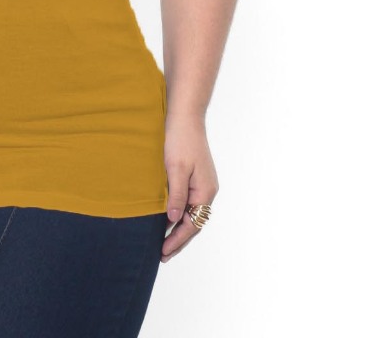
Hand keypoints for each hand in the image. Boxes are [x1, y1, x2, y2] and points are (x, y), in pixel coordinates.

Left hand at [160, 111, 218, 262]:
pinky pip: (190, 202)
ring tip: (164, 241)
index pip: (191, 225)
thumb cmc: (179, 140)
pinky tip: (169, 217)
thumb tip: (174, 220)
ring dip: (180, 228)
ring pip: (193, 214)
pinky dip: (181, 214)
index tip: (162, 252)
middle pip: (194, 223)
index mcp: (205, 192)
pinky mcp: (197, 177)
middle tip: (162, 255)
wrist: (185, 116)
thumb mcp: (175, 168)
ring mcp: (204, 184)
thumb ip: (176, 196)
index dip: (176, 240)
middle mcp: (208, 191)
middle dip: (179, 239)